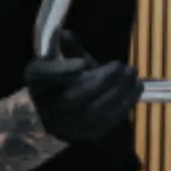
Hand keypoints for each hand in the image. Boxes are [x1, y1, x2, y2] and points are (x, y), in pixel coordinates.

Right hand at [24, 30, 143, 143]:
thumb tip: (65, 34)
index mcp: (36, 80)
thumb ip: (68, 48)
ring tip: (134, 78)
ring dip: (119, 94)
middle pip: (73, 96)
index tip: (82, 63)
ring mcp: (63, 125)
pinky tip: (133, 93)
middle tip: (124, 67)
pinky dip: (122, 107)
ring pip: (93, 112)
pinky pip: (104, 124)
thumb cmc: (62, 78)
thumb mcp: (61, 59)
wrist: (55, 111)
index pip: (44, 75)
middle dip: (103, 81)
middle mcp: (45, 105)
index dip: (62, 71)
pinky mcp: (81, 136)